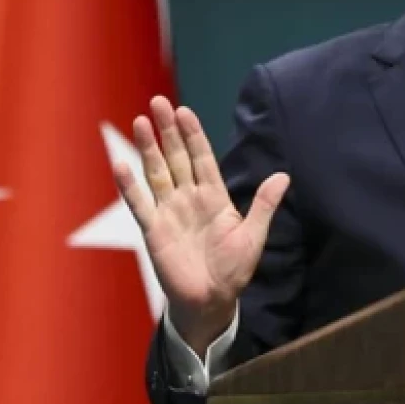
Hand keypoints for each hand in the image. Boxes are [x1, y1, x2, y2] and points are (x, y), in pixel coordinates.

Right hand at [113, 96, 289, 354]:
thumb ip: (264, 205)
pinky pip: (139, 203)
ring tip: (140, 121)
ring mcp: (169, 212)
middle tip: (158, 102)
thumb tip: (284, 175)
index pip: (202, 158)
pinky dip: (129, 184)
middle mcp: (188, 198)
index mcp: (214, 197)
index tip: (185, 111)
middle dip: (168, 130)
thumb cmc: (234, 270)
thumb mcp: (253, 236)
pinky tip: (120, 163)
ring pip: (156, 172)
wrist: (212, 301)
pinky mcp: (153, 230)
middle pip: (176, 157)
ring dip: (148, 148)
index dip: (193, 135)